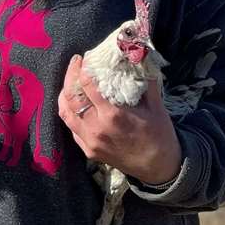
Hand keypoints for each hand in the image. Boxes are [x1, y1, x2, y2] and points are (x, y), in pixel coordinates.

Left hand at [57, 55, 182, 184]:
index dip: (83, 69)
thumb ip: (146, 81)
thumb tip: (140, 57)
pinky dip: (69, 112)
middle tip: (74, 64)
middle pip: (71, 97)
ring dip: (64, 94)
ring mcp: (90, 141)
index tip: (85, 58)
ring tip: (70, 81)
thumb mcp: (156, 106)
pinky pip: (71, 128)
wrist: (159, 167)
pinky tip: (73, 103)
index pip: (87, 85)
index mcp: (113, 115)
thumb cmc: (159, 134)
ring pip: (66, 113)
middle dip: (70, 76)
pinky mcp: (87, 150)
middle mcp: (97, 128)